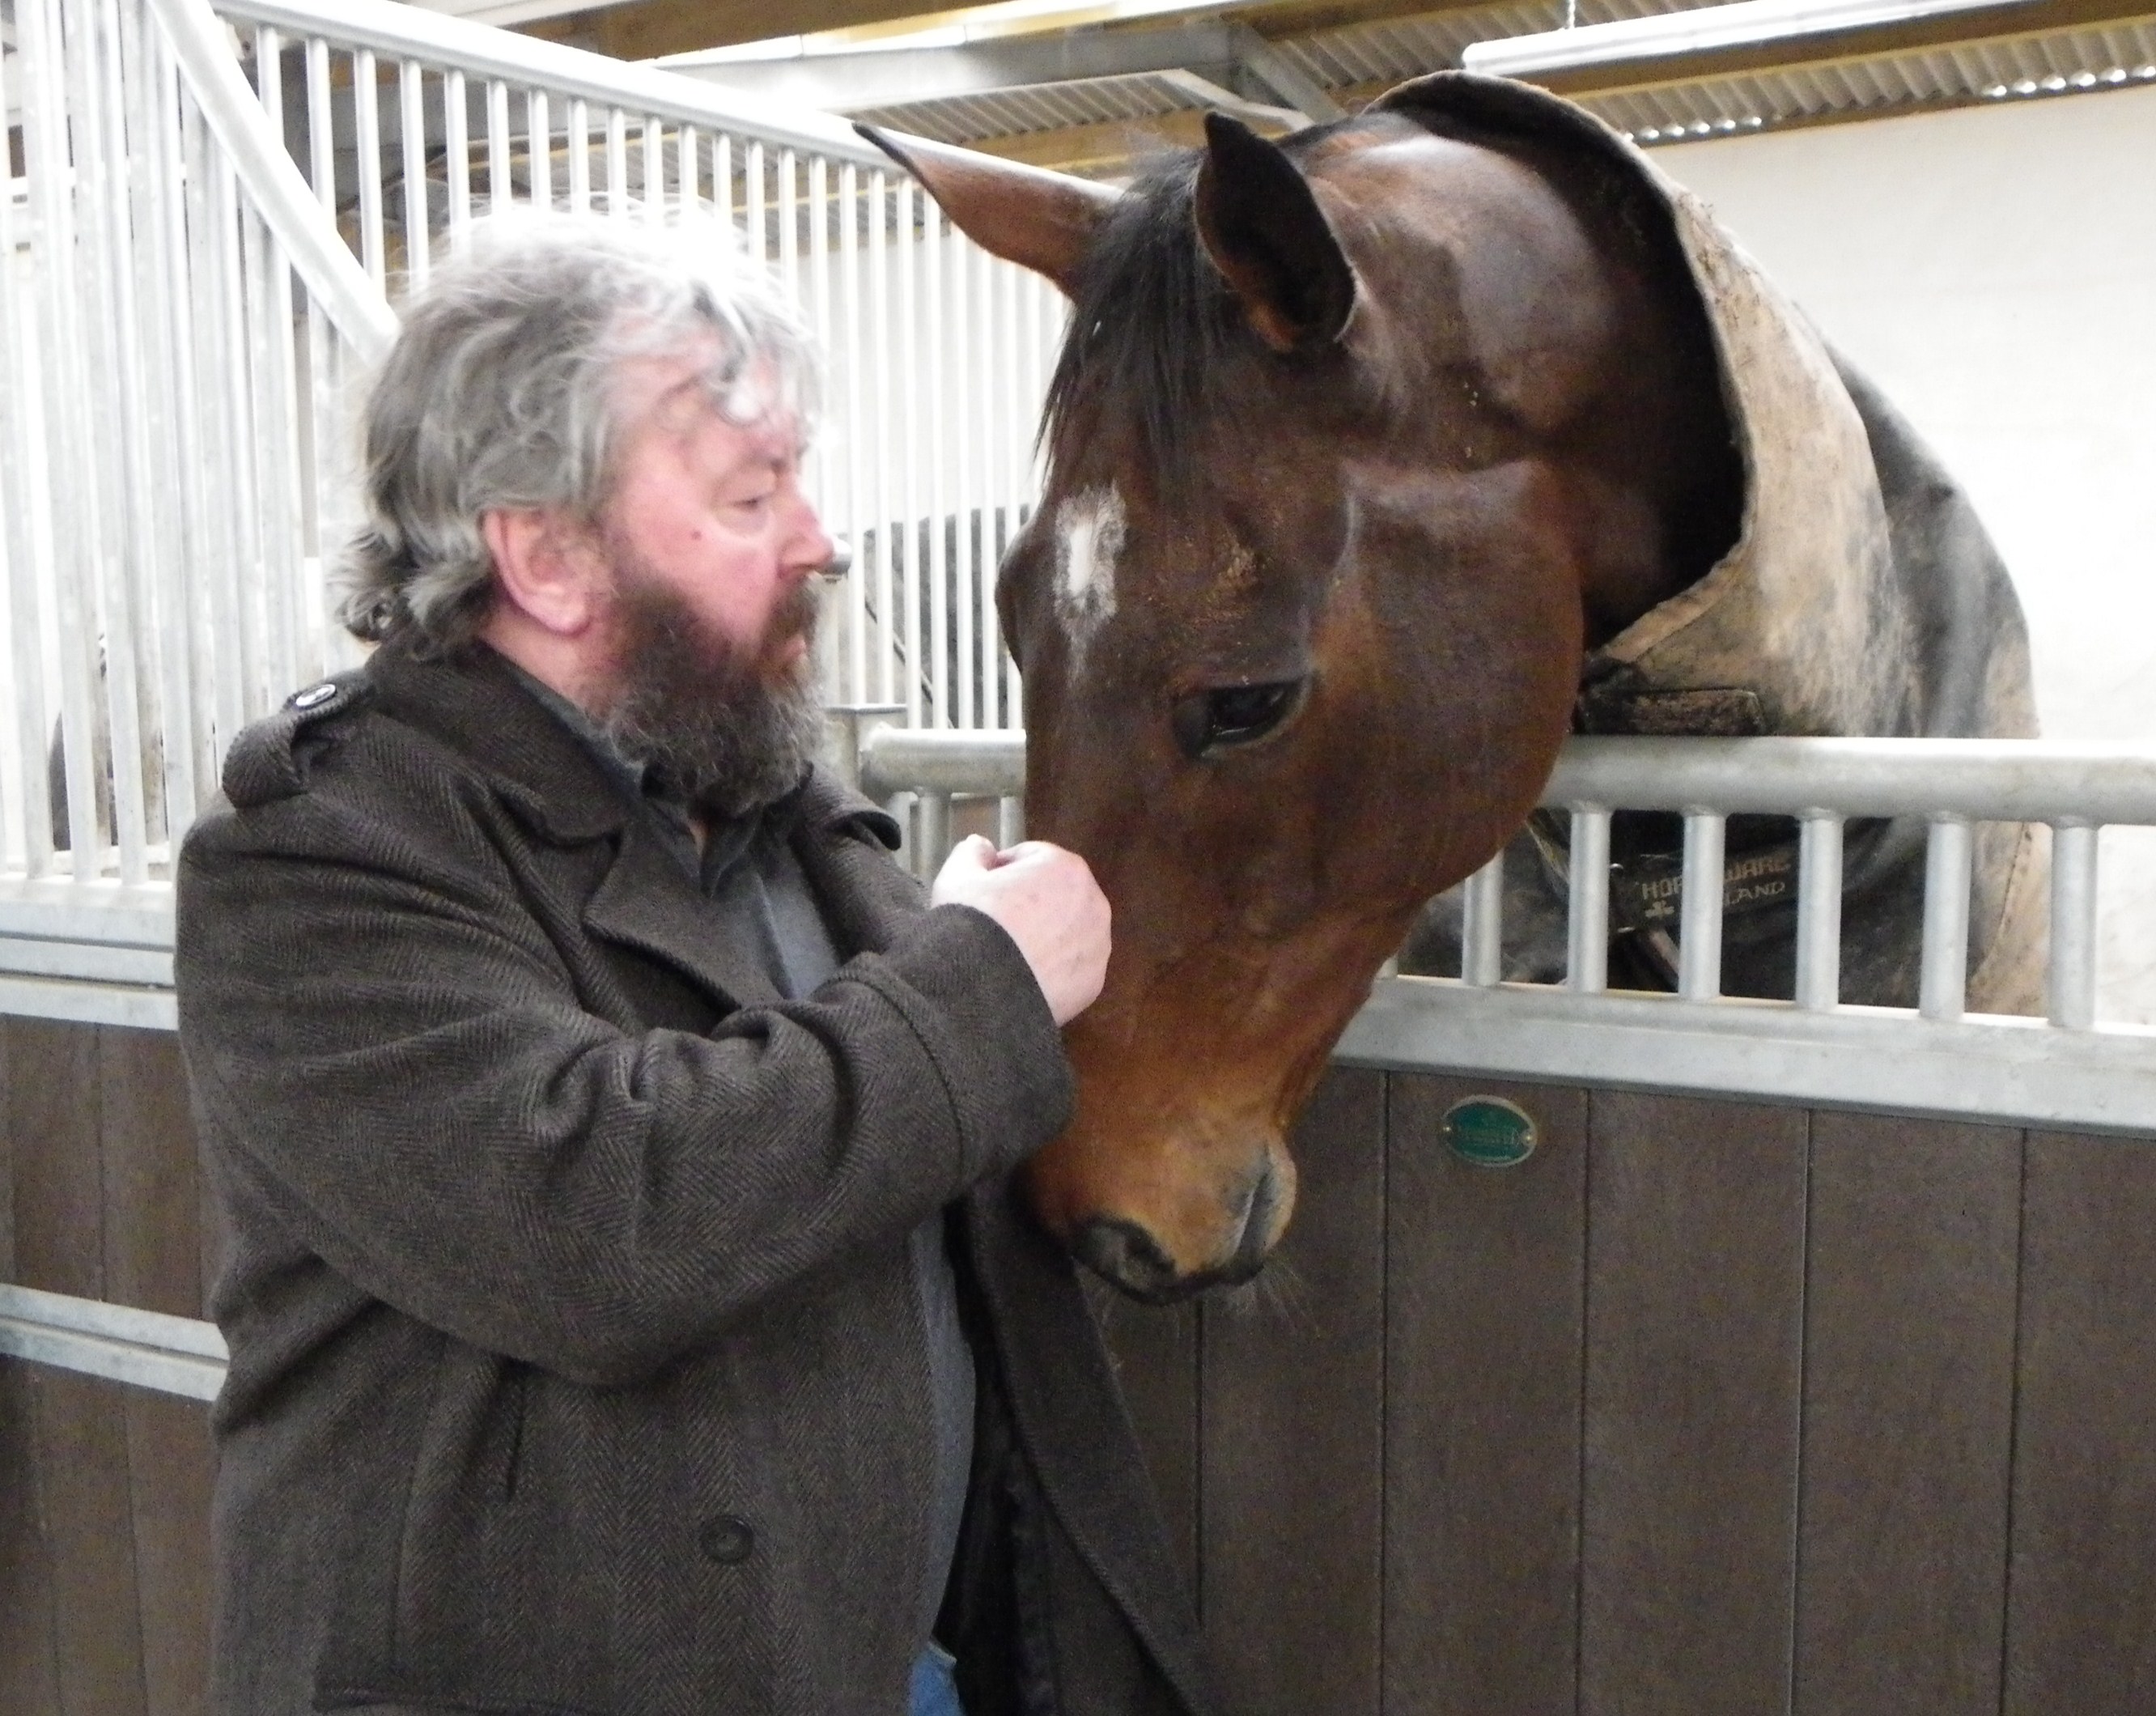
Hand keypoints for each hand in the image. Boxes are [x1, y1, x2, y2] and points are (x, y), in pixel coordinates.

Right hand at [930, 836, 1110, 1024]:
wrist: (981, 989)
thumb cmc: (973, 922)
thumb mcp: (958, 876)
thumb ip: (972, 852)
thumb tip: (981, 848)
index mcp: (1065, 866)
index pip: (1032, 858)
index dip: (1002, 871)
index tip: (981, 888)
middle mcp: (1093, 902)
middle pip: (1056, 895)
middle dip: (1029, 903)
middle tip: (995, 922)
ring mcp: (1098, 945)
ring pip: (1068, 932)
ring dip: (1045, 936)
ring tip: (1010, 953)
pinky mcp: (1093, 982)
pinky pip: (1070, 967)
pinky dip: (1053, 969)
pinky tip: (1024, 976)